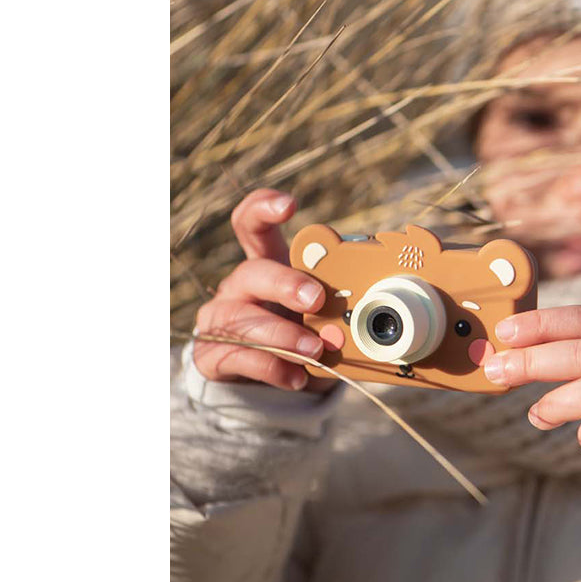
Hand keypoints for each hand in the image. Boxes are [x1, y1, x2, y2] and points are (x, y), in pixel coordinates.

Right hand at [193, 188, 332, 392]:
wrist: (270, 371)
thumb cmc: (300, 327)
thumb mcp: (319, 310)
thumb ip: (337, 305)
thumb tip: (367, 309)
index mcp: (265, 263)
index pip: (251, 224)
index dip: (263, 208)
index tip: (289, 206)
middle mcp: (239, 286)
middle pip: (252, 272)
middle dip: (285, 284)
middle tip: (316, 299)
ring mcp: (221, 319)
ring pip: (243, 320)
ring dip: (283, 335)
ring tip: (315, 349)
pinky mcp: (213, 354)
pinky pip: (239, 357)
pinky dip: (272, 367)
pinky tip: (297, 376)